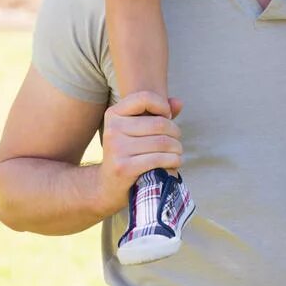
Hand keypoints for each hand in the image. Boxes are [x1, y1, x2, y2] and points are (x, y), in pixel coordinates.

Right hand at [97, 91, 183, 214]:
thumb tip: (179, 102)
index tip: (167, 116)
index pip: (144, 98)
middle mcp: (113, 129)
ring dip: (177, 149)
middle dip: (175, 133)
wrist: (106, 186)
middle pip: (159, 124)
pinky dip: (173, 161)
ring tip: (176, 153)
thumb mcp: (136, 131)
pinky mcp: (124, 167)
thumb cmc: (127, 154)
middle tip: (176, 141)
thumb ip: (158, 114)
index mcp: (113, 114)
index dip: (162, 105)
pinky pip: (159, 159)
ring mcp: (117, 148)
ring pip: (162, 142)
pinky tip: (174, 163)